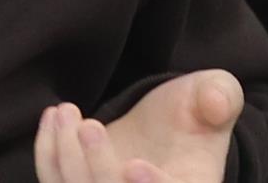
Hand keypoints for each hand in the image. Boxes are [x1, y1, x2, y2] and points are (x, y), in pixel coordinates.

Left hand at [35, 70, 242, 182]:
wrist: (163, 127)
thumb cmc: (195, 113)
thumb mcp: (215, 97)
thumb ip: (220, 98)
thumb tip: (217, 102)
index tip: (134, 164)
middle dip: (97, 169)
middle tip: (88, 125)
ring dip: (65, 159)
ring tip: (65, 111)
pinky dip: (47, 156)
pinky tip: (52, 117)